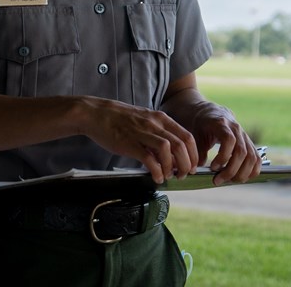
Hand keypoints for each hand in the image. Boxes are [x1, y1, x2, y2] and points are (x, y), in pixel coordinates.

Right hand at [77, 96, 198, 183]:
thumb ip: (158, 133)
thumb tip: (170, 154)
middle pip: (181, 145)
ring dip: (172, 167)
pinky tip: (156, 177)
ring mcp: (142, 133)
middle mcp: (155, 124)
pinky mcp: (130, 143)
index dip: (194, 154)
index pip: (187, 136)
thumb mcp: (144, 120)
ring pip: (168, 150)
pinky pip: (149, 159)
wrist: (97, 113)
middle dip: (186, 164)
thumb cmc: (120, 119)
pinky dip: (157, 171)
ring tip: (169, 176)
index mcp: (160, 118)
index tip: (192, 166)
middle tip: (183, 175)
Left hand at [191, 102, 260, 185]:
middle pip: (242, 152)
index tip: (213, 167)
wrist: (210, 113)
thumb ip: (198, 151)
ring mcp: (245, 135)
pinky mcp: (249, 143)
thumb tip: (198, 168)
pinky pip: (257, 159)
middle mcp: (236, 128)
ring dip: (242, 173)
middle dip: (231, 170)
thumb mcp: (195, 134)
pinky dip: (252, 171)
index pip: (229, 140)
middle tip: (218, 180)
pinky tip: (240, 177)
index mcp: (221, 123)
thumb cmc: (201, 124)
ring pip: (252, 157)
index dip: (223, 157)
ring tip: (228, 180)